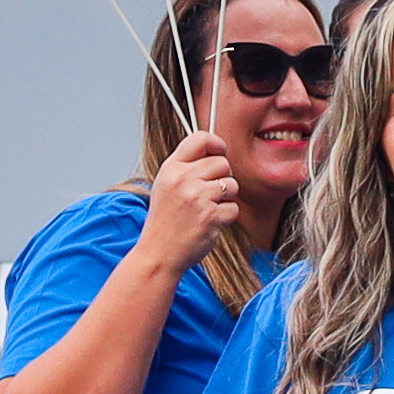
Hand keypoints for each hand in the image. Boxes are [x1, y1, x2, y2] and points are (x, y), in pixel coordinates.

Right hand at [125, 124, 242, 271]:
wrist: (158, 254)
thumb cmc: (165, 222)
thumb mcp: (166, 186)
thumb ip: (187, 168)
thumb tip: (217, 152)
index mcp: (171, 168)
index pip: (200, 138)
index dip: (217, 144)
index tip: (221, 152)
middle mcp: (183, 179)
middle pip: (222, 162)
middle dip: (223, 178)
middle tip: (210, 194)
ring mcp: (197, 197)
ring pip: (232, 185)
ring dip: (226, 199)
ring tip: (207, 210)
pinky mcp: (210, 215)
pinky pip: (234, 208)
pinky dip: (226, 218)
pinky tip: (209, 224)